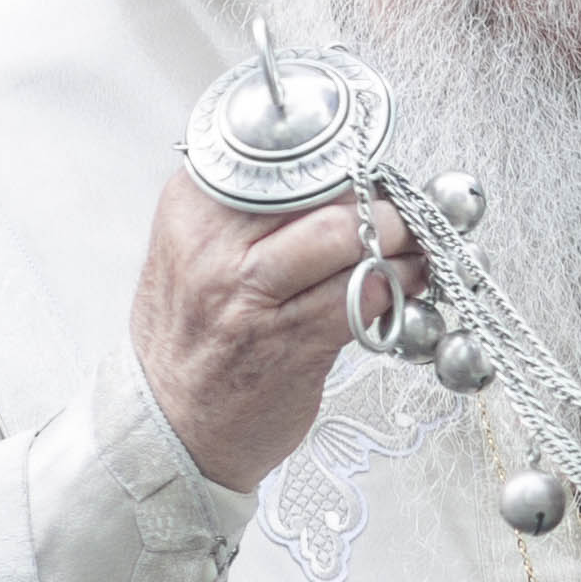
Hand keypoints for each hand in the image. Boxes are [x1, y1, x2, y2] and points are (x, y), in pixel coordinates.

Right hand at [130, 175, 436, 493]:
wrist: (168, 423)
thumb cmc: (191, 337)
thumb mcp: (192, 255)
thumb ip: (248, 211)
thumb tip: (336, 176)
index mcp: (193, 210)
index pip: (282, 158)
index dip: (338, 162)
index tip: (366, 169)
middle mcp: (217, 249)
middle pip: (323, 193)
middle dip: (377, 198)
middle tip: (400, 207)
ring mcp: (253, 298)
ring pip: (351, 239)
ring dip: (401, 238)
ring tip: (412, 243)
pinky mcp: (294, 344)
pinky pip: (366, 294)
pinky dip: (400, 282)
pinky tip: (405, 282)